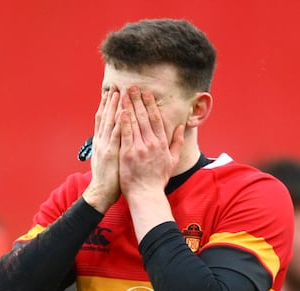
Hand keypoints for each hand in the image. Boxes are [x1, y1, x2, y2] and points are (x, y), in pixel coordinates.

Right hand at [83, 88, 121, 212]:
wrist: (101, 193)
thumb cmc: (108, 179)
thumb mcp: (106, 160)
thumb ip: (109, 148)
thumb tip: (113, 140)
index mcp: (101, 142)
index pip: (103, 120)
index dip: (106, 106)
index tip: (111, 93)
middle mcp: (101, 141)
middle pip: (105, 117)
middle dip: (109, 101)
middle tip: (114, 86)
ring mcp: (105, 147)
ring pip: (109, 122)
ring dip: (113, 107)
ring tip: (118, 92)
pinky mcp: (111, 153)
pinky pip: (117, 135)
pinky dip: (119, 122)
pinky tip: (123, 112)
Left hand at [118, 85, 184, 199]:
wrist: (146, 195)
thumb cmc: (158, 180)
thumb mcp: (172, 161)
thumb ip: (177, 143)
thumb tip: (180, 127)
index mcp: (161, 144)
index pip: (156, 119)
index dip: (151, 104)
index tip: (146, 93)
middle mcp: (151, 144)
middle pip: (144, 117)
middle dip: (137, 100)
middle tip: (132, 86)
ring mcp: (139, 148)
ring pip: (134, 122)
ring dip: (128, 106)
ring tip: (123, 93)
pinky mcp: (127, 154)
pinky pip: (125, 134)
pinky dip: (123, 121)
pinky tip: (119, 110)